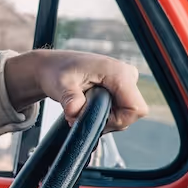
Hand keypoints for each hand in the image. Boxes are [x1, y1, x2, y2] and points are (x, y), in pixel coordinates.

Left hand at [5, 50, 148, 132]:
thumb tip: (75, 112)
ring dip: (105, 118)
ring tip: (83, 108)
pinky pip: (121, 109)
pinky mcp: (121, 87)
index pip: (135, 109)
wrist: (52, 67)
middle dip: (108, 121)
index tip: (92, 119)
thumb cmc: (56, 71)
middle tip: (83, 114)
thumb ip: (70, 99)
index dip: (116, 121)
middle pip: (131, 113)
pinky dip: (105, 113)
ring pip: (126, 113)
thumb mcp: (60, 85)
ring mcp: (126, 81)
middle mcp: (127, 75)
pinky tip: (89, 106)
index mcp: (119, 72)